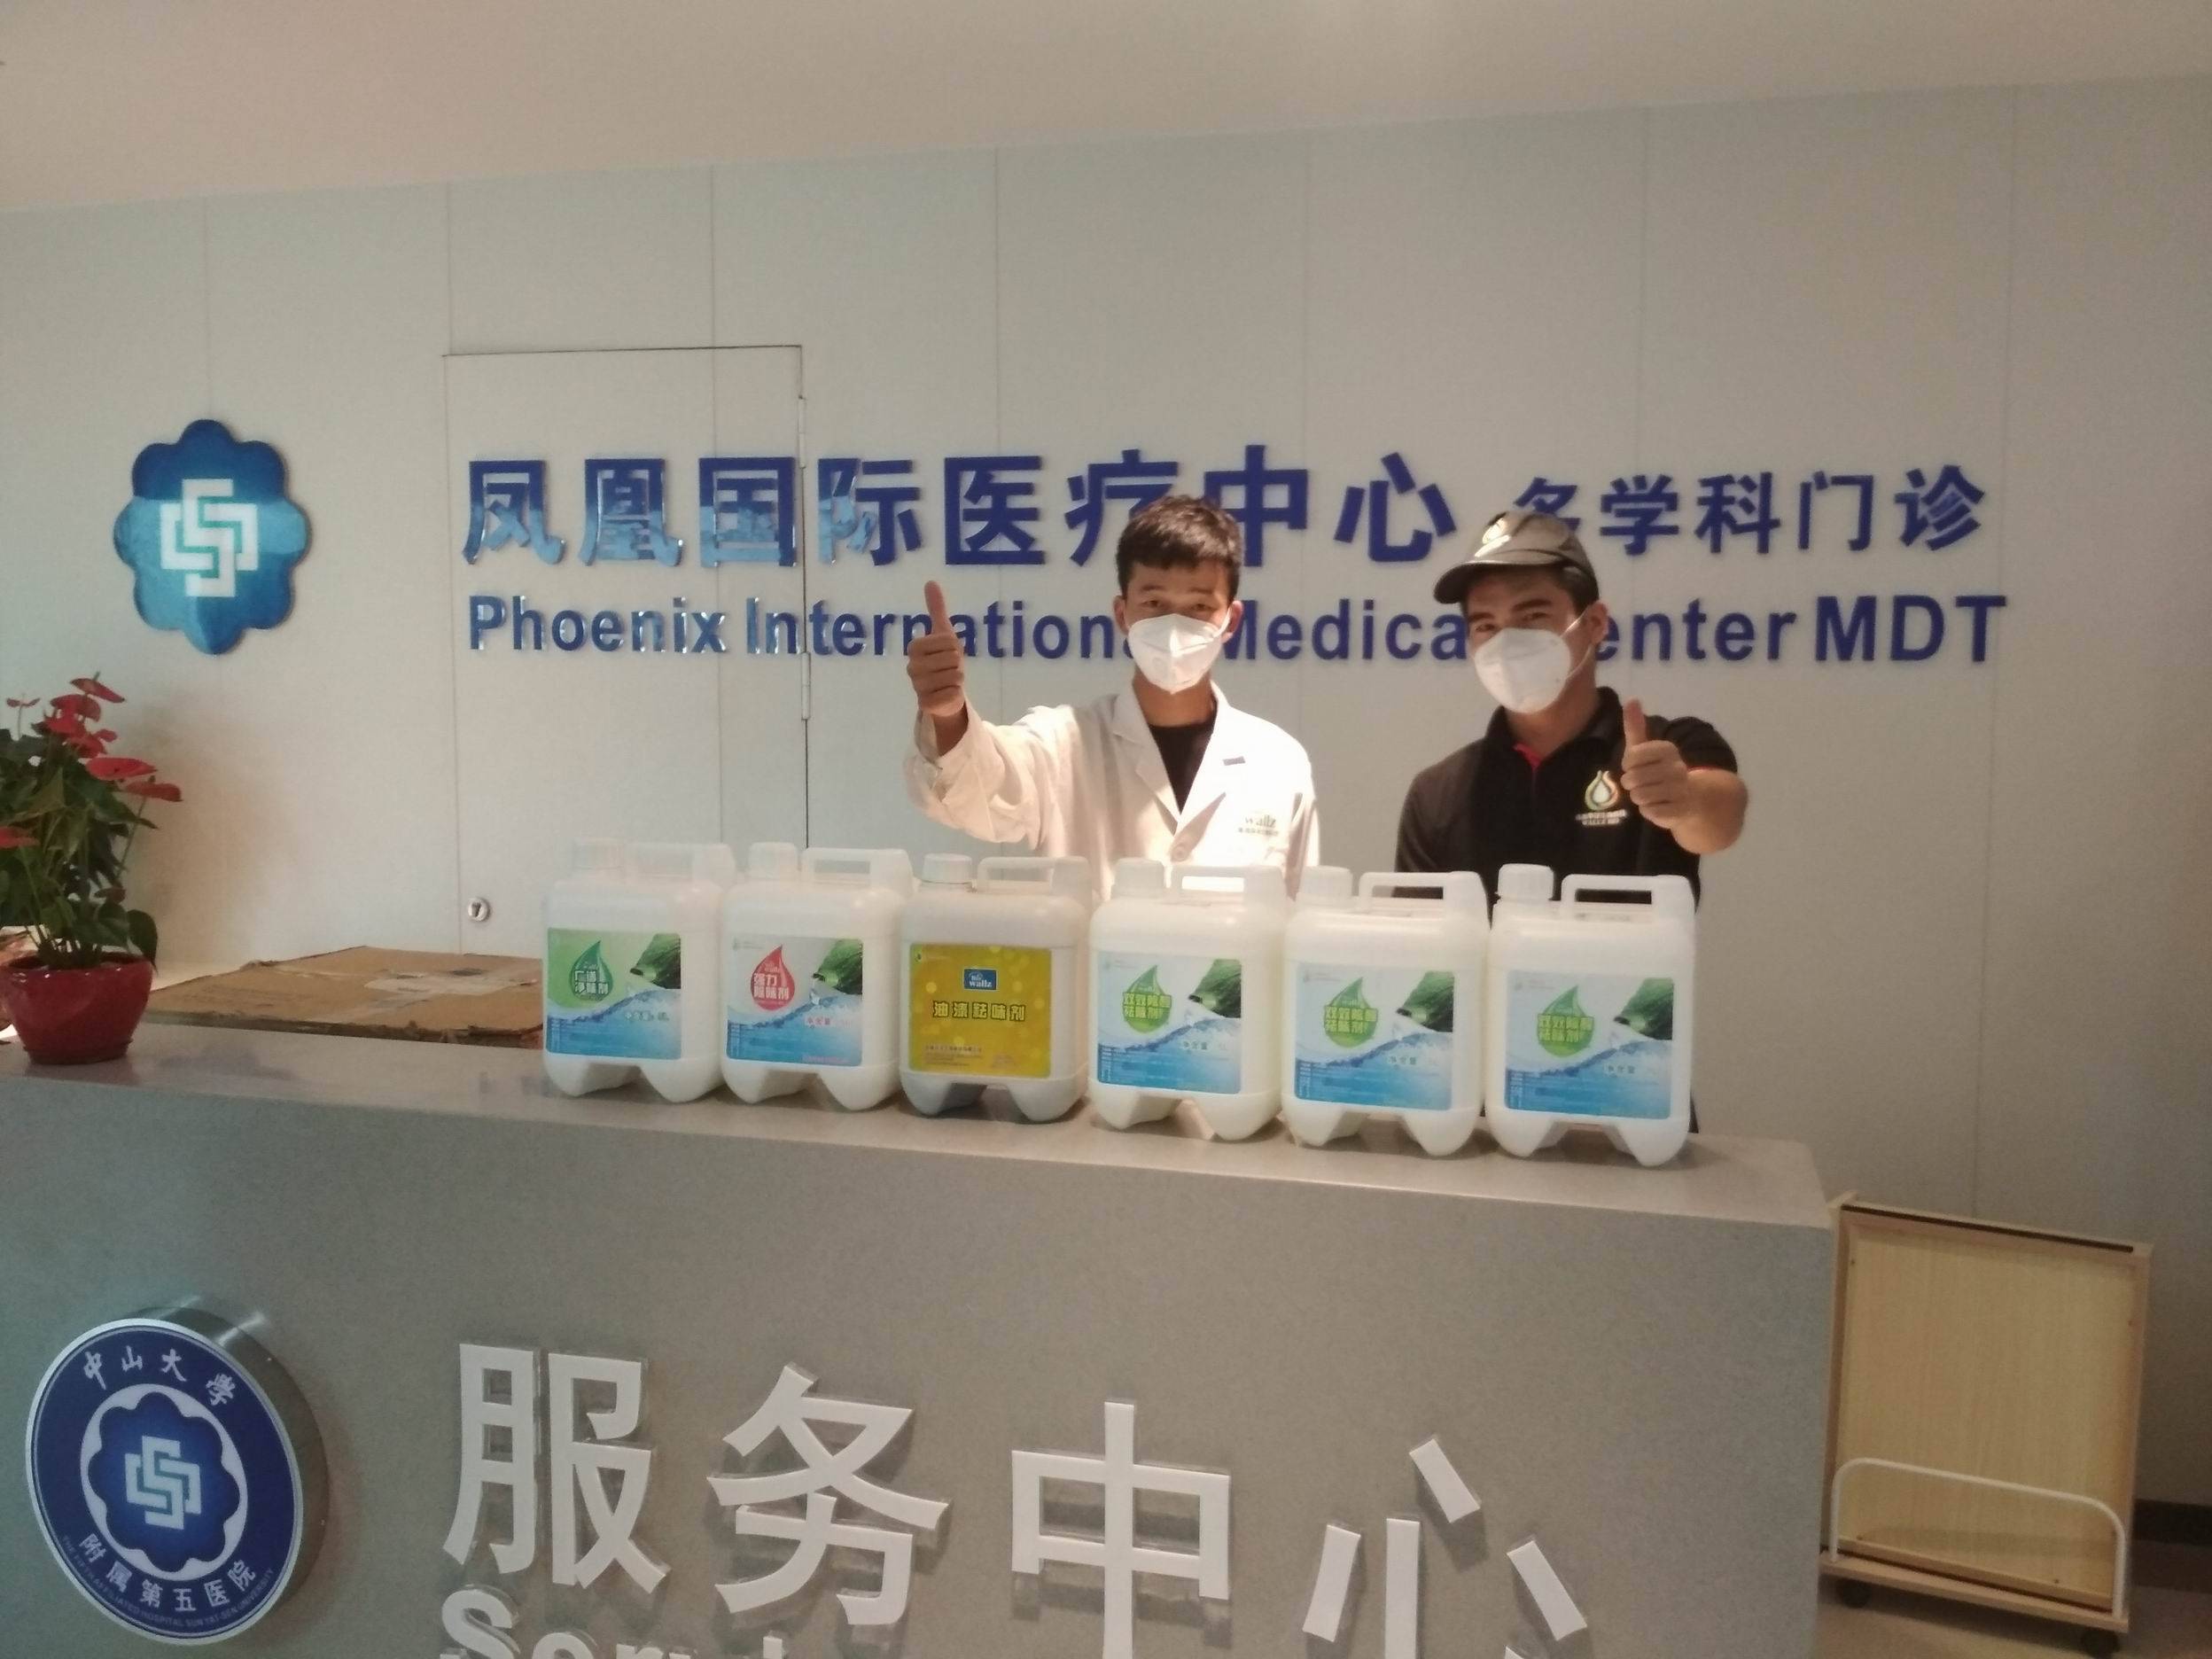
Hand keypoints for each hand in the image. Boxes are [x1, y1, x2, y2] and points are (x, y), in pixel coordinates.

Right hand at [907, 581, 966, 719]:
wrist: (945, 692)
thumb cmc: (944, 660)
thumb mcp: (943, 633)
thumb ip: (937, 609)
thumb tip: (931, 582)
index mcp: (915, 647)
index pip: (948, 641)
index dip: (954, 647)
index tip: (948, 652)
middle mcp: (912, 667)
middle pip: (952, 659)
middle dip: (957, 664)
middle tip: (949, 668)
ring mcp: (918, 687)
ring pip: (954, 677)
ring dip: (958, 679)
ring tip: (948, 681)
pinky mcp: (925, 705)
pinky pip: (952, 694)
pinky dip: (956, 694)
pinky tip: (947, 694)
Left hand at [1620, 698, 1691, 828]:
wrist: (1693, 798)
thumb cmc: (1660, 771)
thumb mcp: (1645, 748)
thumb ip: (1636, 726)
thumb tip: (1632, 699)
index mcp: (1668, 750)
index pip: (1631, 757)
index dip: (1627, 764)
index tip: (1635, 765)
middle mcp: (1678, 768)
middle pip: (1632, 778)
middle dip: (1631, 783)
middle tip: (1641, 782)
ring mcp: (1680, 790)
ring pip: (1639, 796)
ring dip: (1639, 797)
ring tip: (1650, 794)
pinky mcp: (1680, 811)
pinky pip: (1649, 812)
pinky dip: (1649, 811)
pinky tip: (1659, 806)